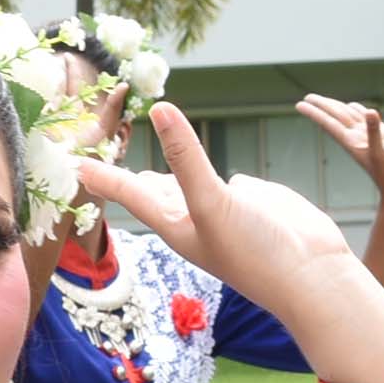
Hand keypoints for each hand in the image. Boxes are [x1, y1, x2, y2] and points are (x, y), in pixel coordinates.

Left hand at [72, 102, 360, 315]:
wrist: (310, 274)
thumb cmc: (256, 251)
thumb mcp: (213, 201)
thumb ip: (187, 156)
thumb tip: (159, 109)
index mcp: (175, 224)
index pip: (130, 193)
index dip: (102, 177)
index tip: (73, 163)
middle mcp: (193, 216)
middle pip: (149, 191)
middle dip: (125, 177)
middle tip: (98, 160)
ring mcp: (221, 207)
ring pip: (183, 184)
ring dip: (164, 171)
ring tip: (138, 163)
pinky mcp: (249, 198)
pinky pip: (220, 179)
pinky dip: (206, 171)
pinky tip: (200, 172)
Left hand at [298, 92, 383, 198]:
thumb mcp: (380, 153)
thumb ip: (374, 132)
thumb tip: (370, 112)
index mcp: (351, 142)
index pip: (328, 122)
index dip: (315, 112)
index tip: (300, 104)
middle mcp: (356, 137)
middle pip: (335, 116)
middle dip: (322, 106)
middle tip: (307, 97)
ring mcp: (368, 136)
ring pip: (349, 116)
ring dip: (337, 106)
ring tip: (324, 101)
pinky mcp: (382, 135)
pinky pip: (366, 118)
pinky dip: (358, 109)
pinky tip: (353, 106)